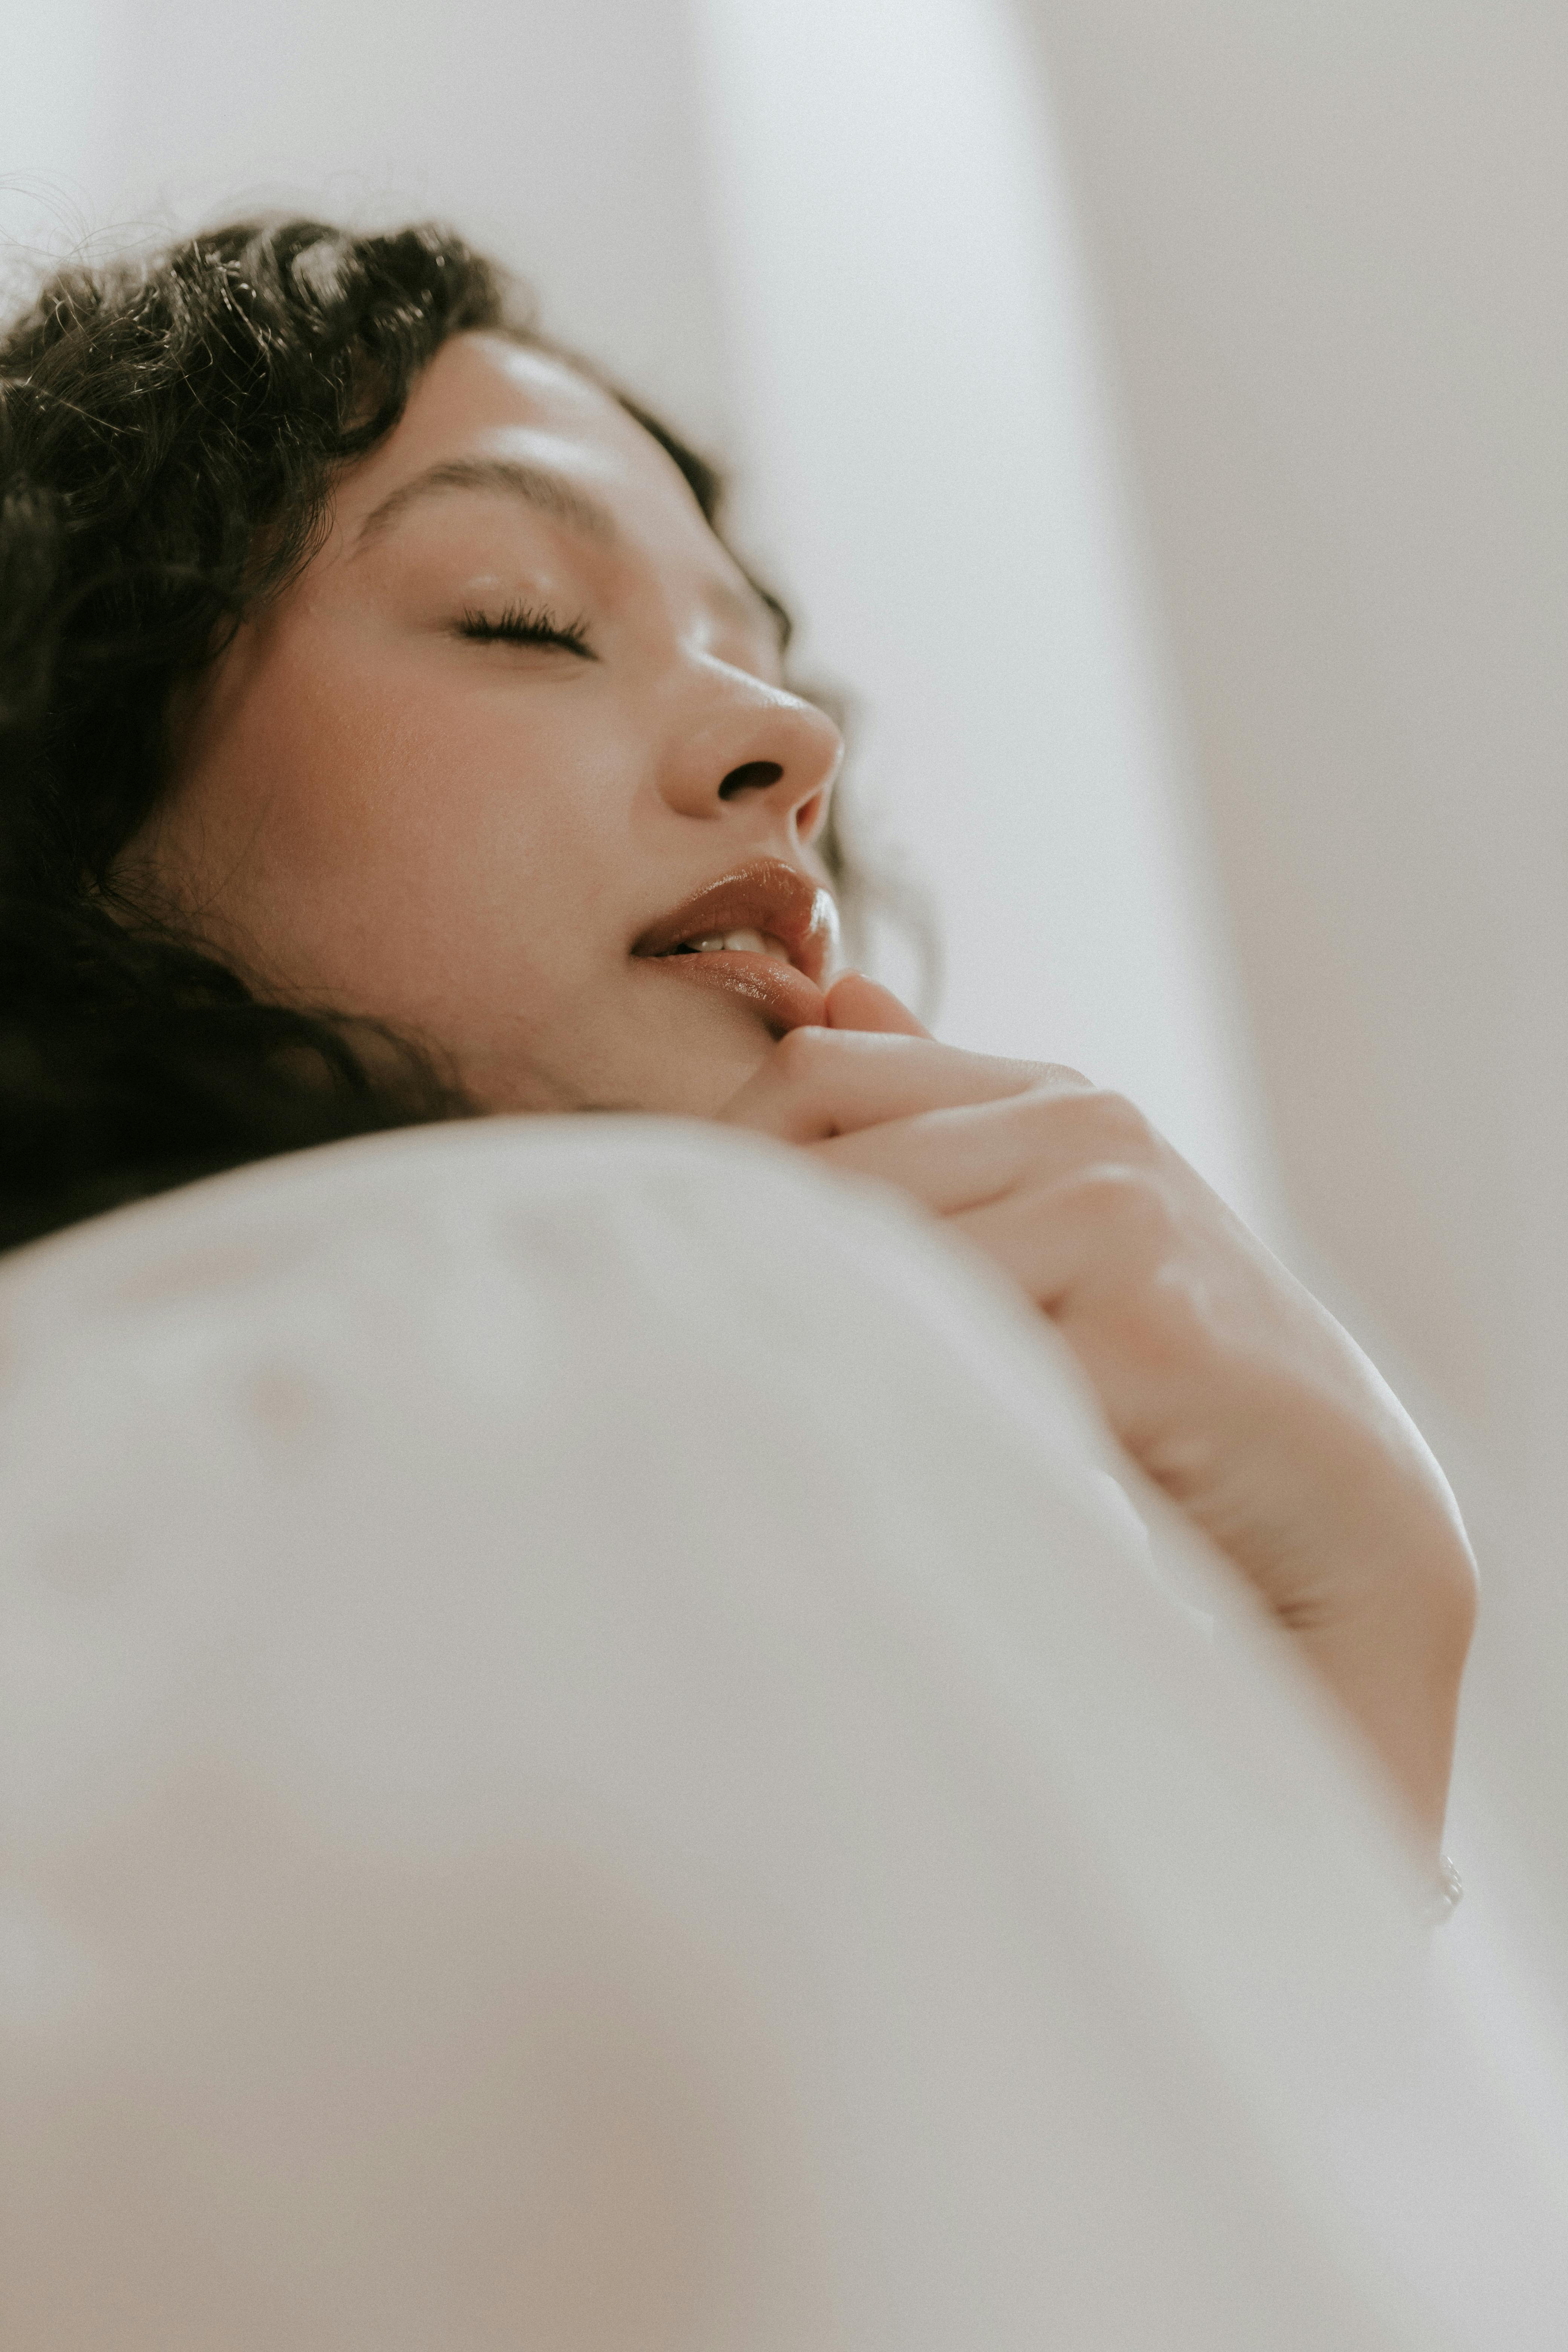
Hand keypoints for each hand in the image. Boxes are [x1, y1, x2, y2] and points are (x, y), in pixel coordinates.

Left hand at [718, 976, 1476, 1850]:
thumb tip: (835, 994)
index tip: (667, 1251)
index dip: (722, 1158)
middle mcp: (1085, 1129)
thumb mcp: (1058, 1225)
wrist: (1339, 1501)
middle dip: (743, 1259)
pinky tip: (864, 1453)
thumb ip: (946, 1118)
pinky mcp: (1149, 1328)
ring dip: (809, 1337)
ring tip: (751, 1410)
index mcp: (1051, 1098)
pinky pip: (963, 1356)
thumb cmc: (1172, 1379)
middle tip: (673, 1348)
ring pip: (879, 1257)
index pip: (817, 1075)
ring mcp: (1121, 1216)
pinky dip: (899, 1403)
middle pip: (831, 1168)